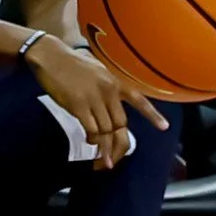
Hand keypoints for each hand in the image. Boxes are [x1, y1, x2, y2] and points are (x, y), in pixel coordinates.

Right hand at [26, 37, 167, 168]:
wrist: (51, 56)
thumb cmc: (72, 64)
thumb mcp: (98, 71)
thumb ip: (108, 89)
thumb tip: (110, 110)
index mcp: (116, 82)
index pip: (139, 100)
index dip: (152, 115)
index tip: (164, 127)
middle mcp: (109, 91)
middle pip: (121, 124)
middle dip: (118, 143)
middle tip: (113, 158)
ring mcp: (95, 98)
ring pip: (107, 130)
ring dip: (104, 146)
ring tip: (100, 156)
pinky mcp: (78, 105)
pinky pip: (92, 129)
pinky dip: (92, 139)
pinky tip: (89, 143)